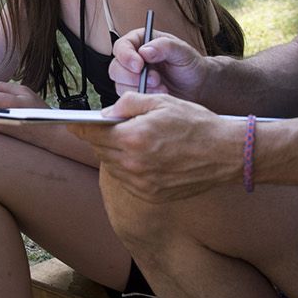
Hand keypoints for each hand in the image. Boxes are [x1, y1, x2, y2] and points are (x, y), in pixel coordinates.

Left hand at [70, 91, 243, 201]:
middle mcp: (133, 164)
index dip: (78, 126)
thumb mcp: (161, 102)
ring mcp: (142, 183)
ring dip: (113, 153)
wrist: (226, 153)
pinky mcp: (151, 195)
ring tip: (128, 141)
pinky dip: (127, 169)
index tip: (72, 123)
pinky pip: (127, 180)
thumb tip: (106, 112)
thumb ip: (128, 104)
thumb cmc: (196, 124)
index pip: (90, 133)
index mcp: (133, 137)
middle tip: (105, 128)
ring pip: (112, 166)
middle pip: (99, 150)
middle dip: (99, 138)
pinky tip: (141, 158)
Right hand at [109, 28, 207, 98]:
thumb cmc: (190, 65)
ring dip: (140, 88)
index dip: (126, 56)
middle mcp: (133, 59)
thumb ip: (164, 46)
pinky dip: (143, 97)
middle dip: (133, 77)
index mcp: (141, 42)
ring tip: (161, 87)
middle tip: (155, 79)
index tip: (139, 65)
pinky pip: (129, 98)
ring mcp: (132, 77)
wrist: (198, 87)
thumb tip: (144, 51)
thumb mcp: (182, 51)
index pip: (122, 46)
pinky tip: (159, 93)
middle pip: (116, 68)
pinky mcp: (135, 93)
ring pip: (120, 85)